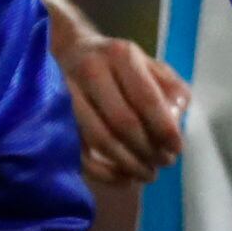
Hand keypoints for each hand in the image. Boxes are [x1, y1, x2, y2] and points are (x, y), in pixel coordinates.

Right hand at [55, 27, 187, 185]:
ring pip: (100, 139)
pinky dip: (104, 172)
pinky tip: (124, 178)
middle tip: (163, 163)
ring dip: (129, 164)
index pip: (146, 98)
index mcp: (121, 56)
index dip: (164, 128)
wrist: (72, 52)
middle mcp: (92, 71)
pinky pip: (79, 152)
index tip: (176, 148)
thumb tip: (175, 124)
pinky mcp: (55, 116)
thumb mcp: (151, 65)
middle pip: (122, 121)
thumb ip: (171, 90)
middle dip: (148, 149)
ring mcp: (68, 94)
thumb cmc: (119, 65)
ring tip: (147, 173)